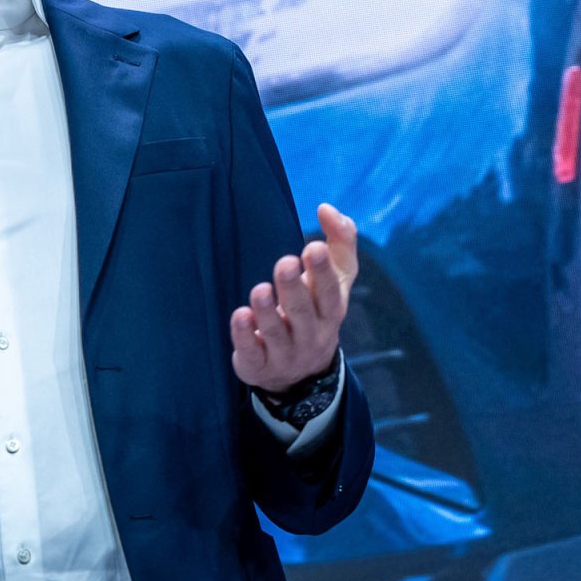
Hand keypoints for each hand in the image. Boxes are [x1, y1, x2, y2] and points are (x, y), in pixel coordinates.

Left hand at [230, 202, 356, 395]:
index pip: (330, 292)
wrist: (301, 373)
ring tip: (260, 290)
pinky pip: (253, 353)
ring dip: (268, 311)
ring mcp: (286, 354)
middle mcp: (311, 335)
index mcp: (331, 311)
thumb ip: (340, 241)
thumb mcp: (336, 279)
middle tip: (285, 263)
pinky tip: (240, 316)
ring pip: (276, 333)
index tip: (314, 247)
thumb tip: (327, 208)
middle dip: (294, 288)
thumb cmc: (316, 309)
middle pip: (303, 312)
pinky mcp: (259, 366)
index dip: (323, 271)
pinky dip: (245, 336)